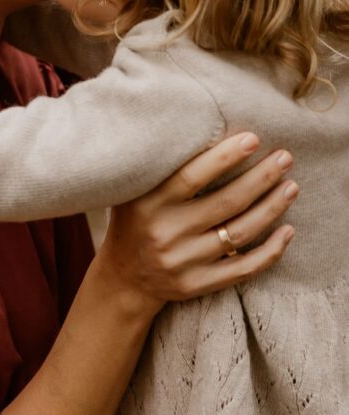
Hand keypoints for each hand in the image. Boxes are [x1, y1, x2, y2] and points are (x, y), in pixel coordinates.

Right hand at [97, 132, 296, 305]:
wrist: (124, 277)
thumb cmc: (137, 220)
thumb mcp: (137, 192)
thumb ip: (163, 168)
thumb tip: (207, 130)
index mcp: (148, 204)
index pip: (192, 176)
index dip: (225, 157)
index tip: (253, 139)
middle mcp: (166, 233)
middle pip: (226, 203)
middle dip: (261, 178)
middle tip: (285, 158)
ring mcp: (182, 262)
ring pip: (240, 233)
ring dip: (272, 208)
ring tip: (291, 187)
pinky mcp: (197, 284)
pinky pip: (243, 269)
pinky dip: (270, 251)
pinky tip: (288, 231)